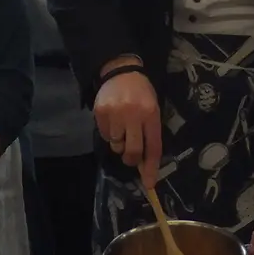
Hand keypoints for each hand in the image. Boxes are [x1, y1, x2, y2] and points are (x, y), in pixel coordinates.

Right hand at [93, 58, 161, 186]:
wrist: (120, 71)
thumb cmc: (141, 93)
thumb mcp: (152, 110)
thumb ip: (150, 135)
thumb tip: (146, 166)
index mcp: (151, 114)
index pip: (153, 146)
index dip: (151, 167)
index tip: (149, 184)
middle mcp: (133, 114)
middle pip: (132, 151)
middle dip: (131, 158)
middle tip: (130, 155)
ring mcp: (115, 113)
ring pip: (116, 145)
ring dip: (119, 143)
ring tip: (121, 128)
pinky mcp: (100, 112)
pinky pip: (104, 135)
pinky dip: (109, 133)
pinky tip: (112, 121)